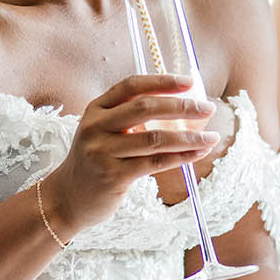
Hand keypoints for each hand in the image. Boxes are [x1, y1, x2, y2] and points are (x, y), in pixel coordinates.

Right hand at [39, 74, 220, 234]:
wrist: (67, 198)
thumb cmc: (95, 162)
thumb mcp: (103, 133)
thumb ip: (130, 119)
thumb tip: (181, 107)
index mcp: (96, 109)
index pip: (131, 85)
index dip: (162, 81)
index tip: (190, 82)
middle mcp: (96, 127)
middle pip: (146, 108)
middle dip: (182, 107)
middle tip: (208, 108)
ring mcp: (102, 152)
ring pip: (155, 138)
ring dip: (189, 137)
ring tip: (211, 138)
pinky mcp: (112, 176)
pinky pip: (155, 163)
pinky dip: (181, 157)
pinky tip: (197, 153)